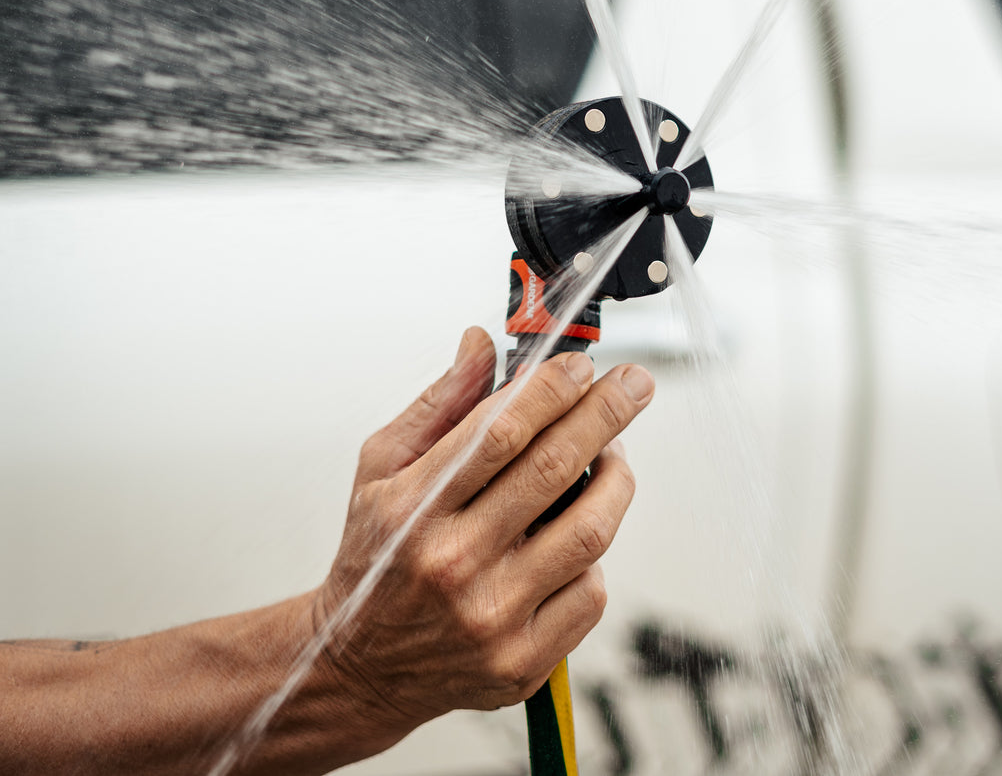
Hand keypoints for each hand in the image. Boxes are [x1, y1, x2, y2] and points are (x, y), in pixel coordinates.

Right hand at [310, 327, 653, 748]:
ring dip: (615, 479)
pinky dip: (597, 550)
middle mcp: (453, 563)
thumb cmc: (375, 553)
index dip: (551, 389)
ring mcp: (492, 618)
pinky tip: (579, 529)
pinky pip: (591, 591)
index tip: (581, 365)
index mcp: (414, 508)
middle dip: (606, 414)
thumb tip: (481, 342)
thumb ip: (439, 403)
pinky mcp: (523, 660)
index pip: (500, 432)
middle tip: (634, 383)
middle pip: (553, 470)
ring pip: (590, 531)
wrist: (359, 666)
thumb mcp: (382, 467)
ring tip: (614, 454)